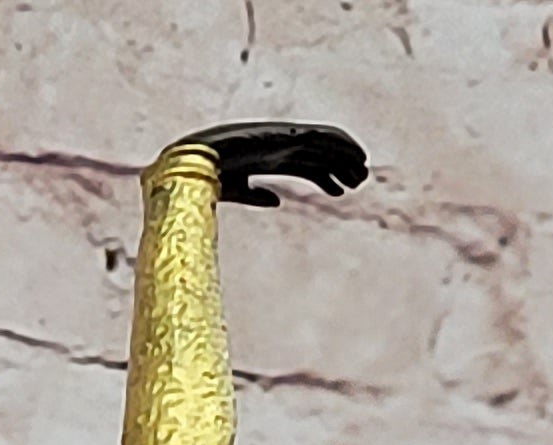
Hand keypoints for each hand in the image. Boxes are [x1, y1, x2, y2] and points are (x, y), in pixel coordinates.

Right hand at [163, 123, 367, 205]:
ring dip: (343, 157)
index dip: (324, 176)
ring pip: (322, 146)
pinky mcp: (284, 135)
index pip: (304, 165)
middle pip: (317, 154)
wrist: (191, 163)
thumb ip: (255, 194)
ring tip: (361, 174)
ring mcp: (282, 138)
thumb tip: (277, 201)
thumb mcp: (234, 190)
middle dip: (339, 165)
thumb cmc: (205, 178)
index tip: (341, 190)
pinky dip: (338, 145)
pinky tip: (353, 158)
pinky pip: (318, 138)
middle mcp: (278, 145)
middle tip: (360, 180)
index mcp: (267, 158)